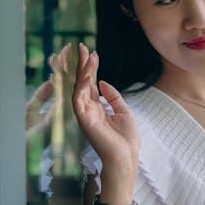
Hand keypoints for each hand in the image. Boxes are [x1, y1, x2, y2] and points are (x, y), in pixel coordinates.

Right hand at [72, 44, 139, 195]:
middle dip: (80, 64)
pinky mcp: (84, 120)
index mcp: (97, 108)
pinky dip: (82, 86)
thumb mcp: (123, 112)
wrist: (126, 158)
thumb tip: (103, 82)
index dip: (90, 68)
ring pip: (78, 88)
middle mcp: (88, 109)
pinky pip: (79, 99)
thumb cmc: (126, 140)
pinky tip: (87, 74)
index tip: (91, 52)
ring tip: (85, 55)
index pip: (90, 84)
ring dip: (81, 71)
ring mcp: (84, 115)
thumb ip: (113, 96)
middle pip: (81, 83)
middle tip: (80, 47)